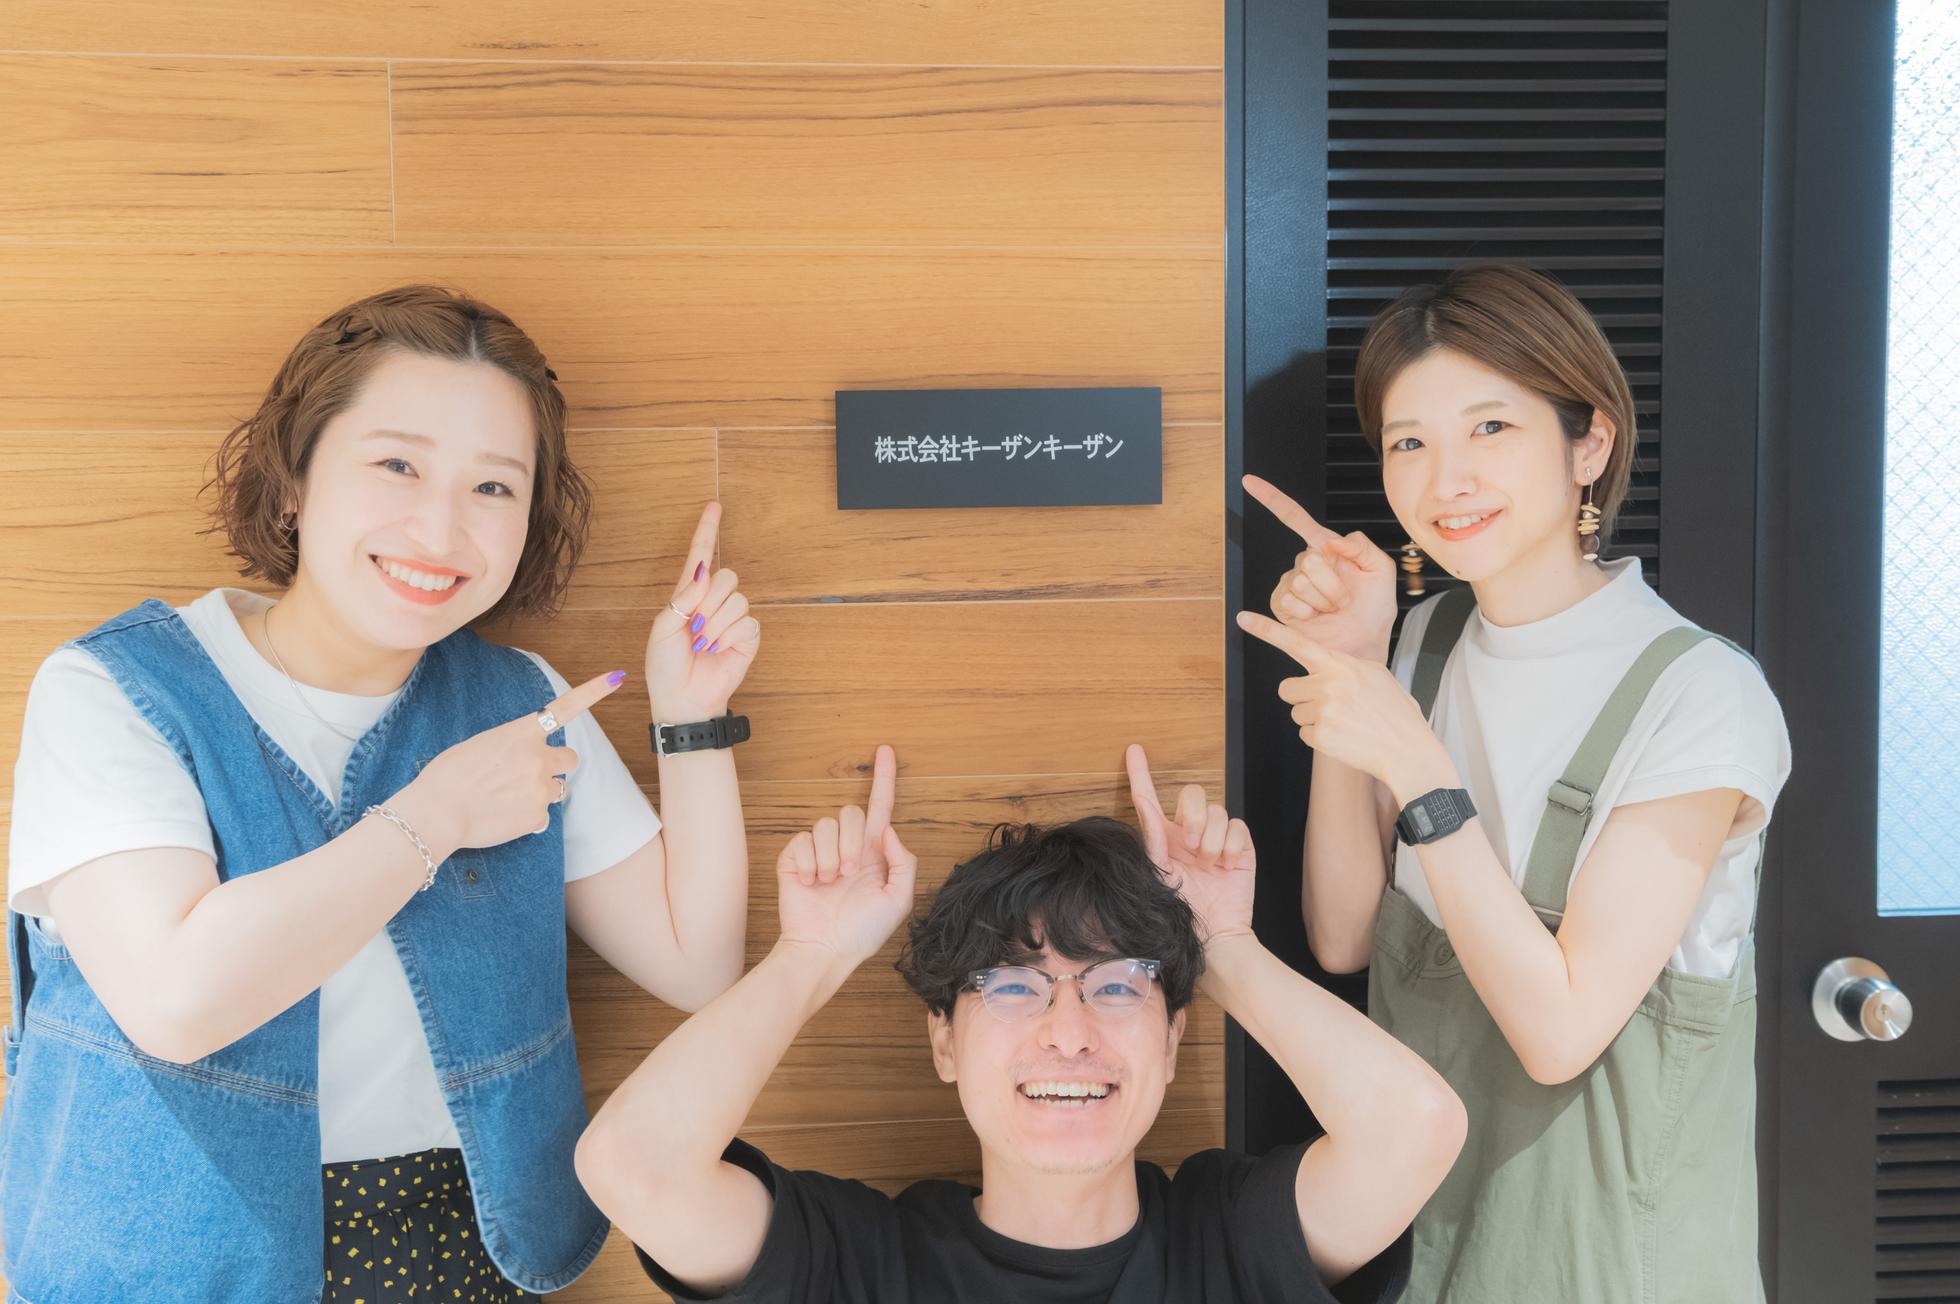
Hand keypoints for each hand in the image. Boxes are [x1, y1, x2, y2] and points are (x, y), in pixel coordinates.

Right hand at [399, 670, 624, 852]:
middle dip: (555, 765)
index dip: (594, 691)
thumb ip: (512, 747)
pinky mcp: (538, 817)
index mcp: (522, 733)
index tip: (617, 677)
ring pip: (558, 789)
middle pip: (570, 758)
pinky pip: (542, 816)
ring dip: (541, 791)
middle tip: (529, 774)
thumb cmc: (449, 776)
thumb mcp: (480, 745)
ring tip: (508, 798)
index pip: (566, 707)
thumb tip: (523, 763)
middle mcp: (539, 758)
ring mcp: (541, 788)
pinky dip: (527, 818)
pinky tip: (502, 817)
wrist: (437, 813)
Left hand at [646, 503, 761, 723]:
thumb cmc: (665, 666)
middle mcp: (713, 602)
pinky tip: (717, 651)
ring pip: (736, 599)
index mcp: (688, 594)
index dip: (708, 530)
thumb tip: (704, 573)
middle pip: (726, 576)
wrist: (683, 698)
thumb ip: (681, 598)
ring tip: (703, 645)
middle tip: (694, 629)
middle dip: (708, 603)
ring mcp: (732, 618)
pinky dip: (728, 637)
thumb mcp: (662, 629)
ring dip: (715, 625)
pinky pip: (747, 622)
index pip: (701, 554)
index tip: (714, 506)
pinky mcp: (747, 636)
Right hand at [776, 746, 918, 969]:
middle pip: (851, 812)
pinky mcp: (794, 858)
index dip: (885, 778)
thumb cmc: (862, 932)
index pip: (882, 807)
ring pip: (825, 824)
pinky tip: (809, 884)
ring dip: (830, 857)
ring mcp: (820, 852)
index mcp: (875, 853)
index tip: (886, 750)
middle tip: (849, 874)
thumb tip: (890, 830)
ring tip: (829, 883)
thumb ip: (903, 862)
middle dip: (852, 843)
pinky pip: (801, 840)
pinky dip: (807, 864)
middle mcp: (848, 847)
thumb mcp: (898, 901)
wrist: (824, 950)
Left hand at [1125, 745, 1255, 947]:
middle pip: (1192, 793)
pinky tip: (1225, 865)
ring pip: (1216, 809)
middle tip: (1190, 845)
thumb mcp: (1158, 875)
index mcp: (1164, 837)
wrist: (1212, 935)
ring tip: (1208, 865)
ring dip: (1210, 839)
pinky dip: (1230, 845)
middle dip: (1193, 814)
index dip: (1141, 773)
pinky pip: (1236, 826)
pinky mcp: (1239, 847)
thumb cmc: (1180, 911)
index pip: (1150, 797)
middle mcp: (1189, 832)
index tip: (1133, 750)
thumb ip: (1152, 838)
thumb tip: (1143, 803)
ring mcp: (1216, 838)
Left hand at [1236, 611, 1456, 802]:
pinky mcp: (1319, 736)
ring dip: (1313, 718)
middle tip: (1330, 704)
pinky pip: (1304, 733)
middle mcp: (1327, 684)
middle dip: (1302, 697)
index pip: (1296, 642)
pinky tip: (1344, 736)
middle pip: (1286, 688)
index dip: (1266, 630)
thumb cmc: (1394, 711)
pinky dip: (1320, 737)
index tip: (1243, 618)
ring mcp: (1322, 711)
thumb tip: (1324, 667)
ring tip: (1344, 721)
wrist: (1407, 748)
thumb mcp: (1374, 675)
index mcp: (1340, 665)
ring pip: (1296, 712)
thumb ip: (1344, 667)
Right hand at [1243, 475, 1396, 661]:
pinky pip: (1291, 600)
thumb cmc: (1374, 608)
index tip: (1249, 482)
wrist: (1365, 643)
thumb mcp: (1381, 570)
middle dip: (1333, 583)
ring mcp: (1291, 584)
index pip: (1294, 518)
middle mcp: (1305, 563)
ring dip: (1325, 600)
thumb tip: (1332, 541)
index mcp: (1326, 548)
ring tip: (1333, 610)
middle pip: (1309, 558)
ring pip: (1302, 581)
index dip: (1271, 498)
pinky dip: (1310, 613)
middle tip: (1344, 598)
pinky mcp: (1282, 605)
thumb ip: (1362, 546)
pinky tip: (1317, 618)